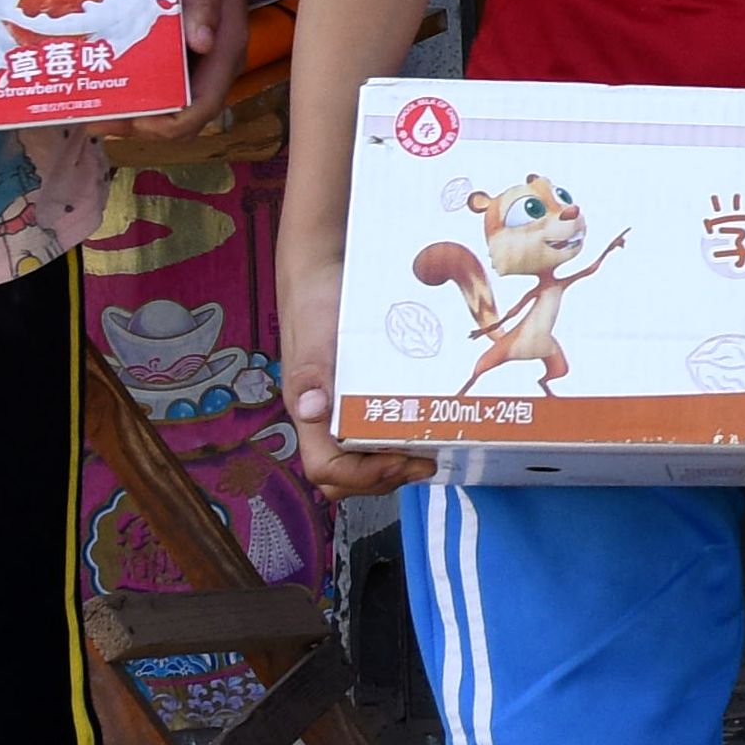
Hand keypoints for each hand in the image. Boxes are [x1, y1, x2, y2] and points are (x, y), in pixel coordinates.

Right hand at [287, 226, 429, 500]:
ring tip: (433, 447)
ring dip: (396, 464)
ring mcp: (345, 407)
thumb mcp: (315, 333)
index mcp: (310, 411)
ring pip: (364, 457)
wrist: (323, 268)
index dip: (362, 476)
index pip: (325, 468)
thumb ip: (311, 371)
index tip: (400, 459)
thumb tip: (312, 410)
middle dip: (386, 477)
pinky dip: (403, 436)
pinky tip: (430, 421)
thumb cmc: (315, 301)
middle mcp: (326, 417)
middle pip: (346, 475)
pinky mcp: (363, 392)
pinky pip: (379, 428)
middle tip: (427, 460)